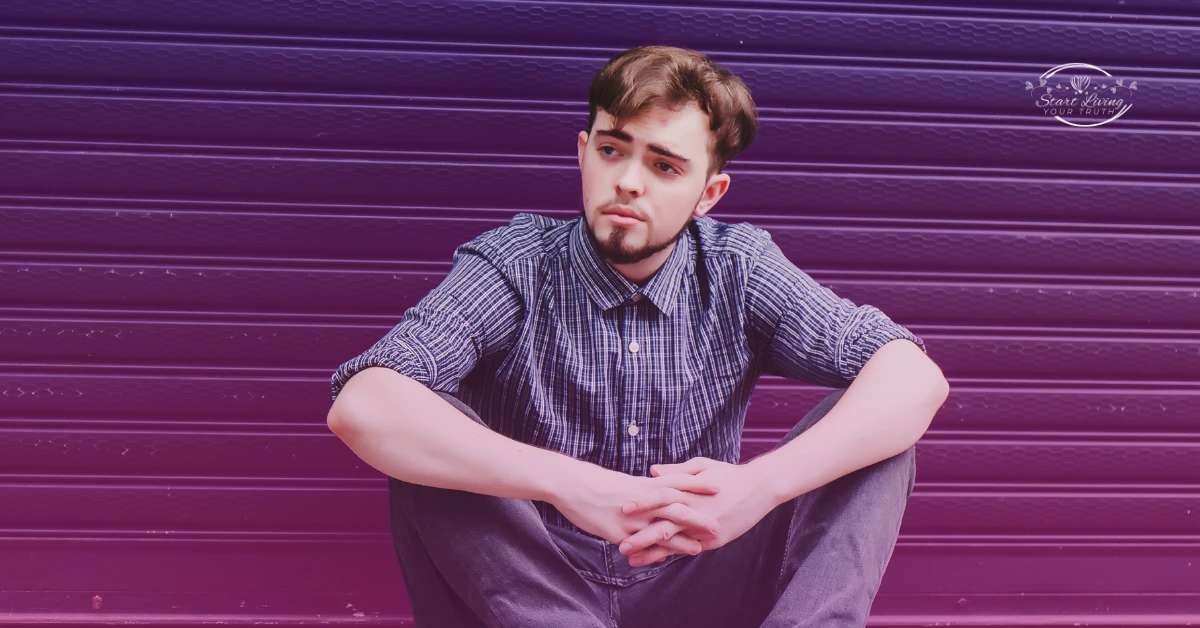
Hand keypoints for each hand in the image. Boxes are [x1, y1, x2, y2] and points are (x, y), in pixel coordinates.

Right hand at [551, 463, 722, 558]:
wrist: (571, 484)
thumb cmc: (597, 482)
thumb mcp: (625, 481)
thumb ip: (644, 487)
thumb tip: (658, 488)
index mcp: (643, 483)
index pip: (677, 480)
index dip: (698, 483)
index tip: (719, 485)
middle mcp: (641, 500)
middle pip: (674, 507)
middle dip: (697, 517)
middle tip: (717, 525)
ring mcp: (630, 517)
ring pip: (659, 529)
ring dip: (680, 540)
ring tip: (699, 548)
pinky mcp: (617, 531)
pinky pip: (639, 543)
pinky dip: (654, 551)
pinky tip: (665, 559)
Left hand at [617, 457, 777, 565]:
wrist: (760, 488)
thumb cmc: (728, 474)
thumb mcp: (702, 466)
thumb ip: (675, 472)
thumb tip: (651, 471)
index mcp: (690, 491)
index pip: (661, 497)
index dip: (642, 503)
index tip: (622, 509)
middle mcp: (696, 512)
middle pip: (664, 526)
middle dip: (641, 538)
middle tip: (620, 546)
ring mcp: (705, 528)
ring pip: (674, 543)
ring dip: (652, 553)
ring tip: (632, 561)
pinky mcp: (714, 540)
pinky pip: (688, 548)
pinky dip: (671, 553)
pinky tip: (655, 560)